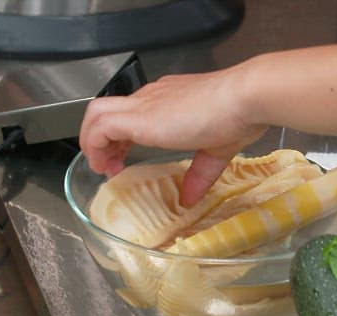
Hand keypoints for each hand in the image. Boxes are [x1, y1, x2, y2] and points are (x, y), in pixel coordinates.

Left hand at [79, 66, 266, 206]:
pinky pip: (100, 127)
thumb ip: (199, 173)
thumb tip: (191, 199)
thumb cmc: (238, 115)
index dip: (122, 136)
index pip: (133, 110)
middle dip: (101, 138)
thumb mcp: (216, 150)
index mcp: (169, 98)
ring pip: (97, 112)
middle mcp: (152, 96)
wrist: (243, 98)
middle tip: (109, 164)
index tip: (124, 157)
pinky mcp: (139, 118)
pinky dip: (95, 145)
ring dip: (93, 141)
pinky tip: (104, 165)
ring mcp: (144, 104)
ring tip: (102, 167)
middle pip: (109, 108)